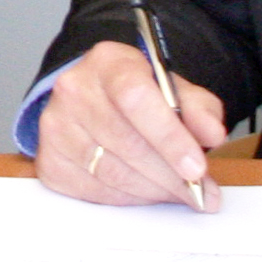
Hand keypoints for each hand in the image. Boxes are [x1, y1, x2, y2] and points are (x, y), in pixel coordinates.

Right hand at [29, 40, 227, 208]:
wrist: (95, 100)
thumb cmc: (139, 97)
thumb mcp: (174, 90)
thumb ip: (199, 108)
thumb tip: (212, 133)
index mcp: (107, 62)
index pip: (135, 98)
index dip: (169, 137)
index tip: (196, 168)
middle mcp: (73, 89)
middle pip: (126, 142)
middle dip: (170, 176)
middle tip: (200, 193)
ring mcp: (55, 126)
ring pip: (112, 173)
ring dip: (154, 191)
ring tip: (179, 193)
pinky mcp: (49, 161)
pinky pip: (95, 192)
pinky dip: (129, 199)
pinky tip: (147, 191)